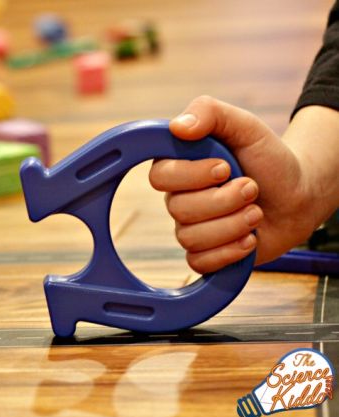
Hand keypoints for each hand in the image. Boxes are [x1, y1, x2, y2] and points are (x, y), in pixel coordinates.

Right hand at [149, 96, 321, 273]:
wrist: (299, 196)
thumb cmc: (269, 160)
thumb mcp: (245, 126)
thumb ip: (209, 113)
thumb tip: (176, 126)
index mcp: (179, 167)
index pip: (159, 177)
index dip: (191, 176)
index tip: (225, 168)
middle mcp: (179, 198)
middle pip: (179, 209)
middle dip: (224, 201)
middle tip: (252, 188)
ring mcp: (190, 228)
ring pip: (191, 238)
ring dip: (234, 225)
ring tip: (256, 213)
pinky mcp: (205, 254)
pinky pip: (199, 262)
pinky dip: (230, 252)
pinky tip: (249, 238)